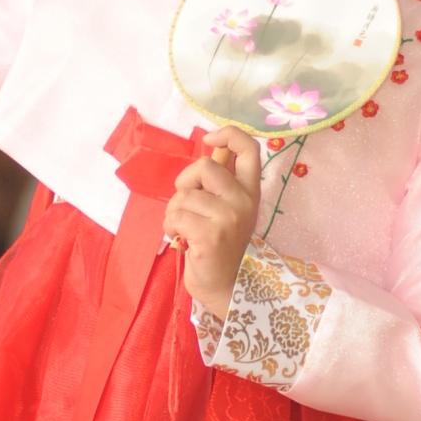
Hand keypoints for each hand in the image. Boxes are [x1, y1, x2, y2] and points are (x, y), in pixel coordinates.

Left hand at [163, 128, 261, 318]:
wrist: (226, 287)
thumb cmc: (220, 246)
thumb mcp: (228, 210)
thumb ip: (219, 185)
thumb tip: (207, 151)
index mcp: (250, 191)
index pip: (249, 148)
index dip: (228, 134)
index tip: (210, 141)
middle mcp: (244, 201)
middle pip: (204, 166)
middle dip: (184, 183)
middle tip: (187, 205)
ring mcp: (229, 218)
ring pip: (185, 195)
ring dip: (174, 211)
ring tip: (184, 228)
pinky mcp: (210, 235)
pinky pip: (176, 216)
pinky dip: (170, 227)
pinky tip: (180, 239)